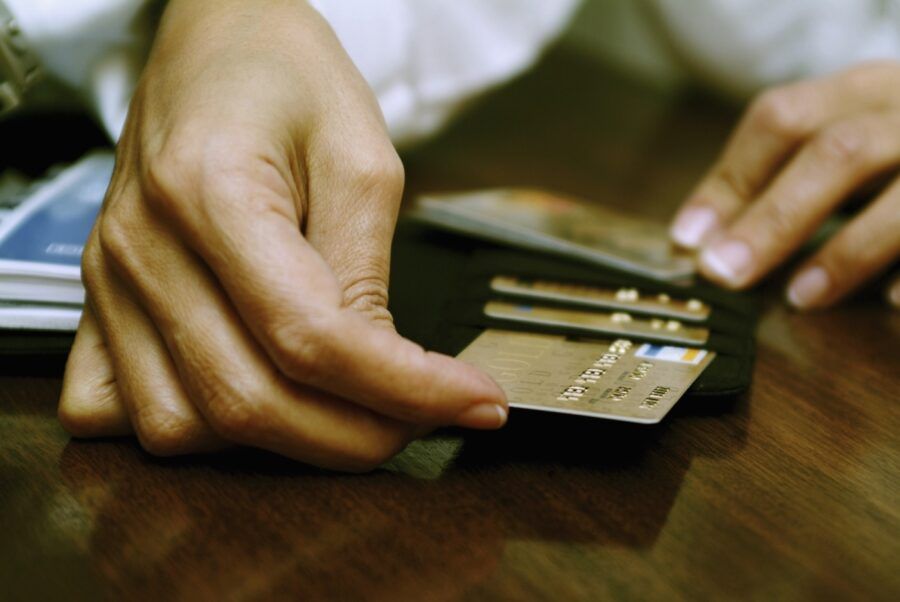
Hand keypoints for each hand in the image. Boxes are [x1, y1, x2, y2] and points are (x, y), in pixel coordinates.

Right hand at [57, 0, 506, 470]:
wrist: (218, 46)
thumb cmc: (287, 78)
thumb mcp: (361, 158)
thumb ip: (366, 273)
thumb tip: (385, 372)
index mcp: (211, 190)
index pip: (314, 339)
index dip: (405, 389)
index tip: (472, 400)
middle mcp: (144, 247)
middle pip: (251, 400)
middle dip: (358, 434)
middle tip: (425, 416)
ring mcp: (110, 281)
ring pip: (187, 427)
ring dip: (283, 441)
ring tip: (349, 406)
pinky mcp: (98, 300)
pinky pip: (114, 410)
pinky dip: (193, 431)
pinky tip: (249, 399)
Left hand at [670, 61, 899, 308]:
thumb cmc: (896, 153)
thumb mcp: (846, 142)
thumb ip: (782, 178)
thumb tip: (702, 238)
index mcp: (862, 90)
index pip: (782, 119)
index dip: (730, 179)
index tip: (688, 238)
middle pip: (838, 152)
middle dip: (774, 219)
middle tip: (725, 273)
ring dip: (846, 253)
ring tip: (800, 298)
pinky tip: (890, 304)